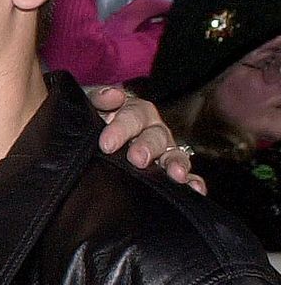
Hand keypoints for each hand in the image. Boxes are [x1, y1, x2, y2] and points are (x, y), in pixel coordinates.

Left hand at [87, 85, 205, 193]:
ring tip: (176, 174)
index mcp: (134, 112)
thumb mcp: (88, 103)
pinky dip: (192, 181)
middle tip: (136, 159)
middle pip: (155, 136)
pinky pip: (185, 176)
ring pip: (174, 155)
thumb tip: (113, 95)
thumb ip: (96, 97)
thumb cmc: (92, 117)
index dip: (121, 128)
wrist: (88, 137)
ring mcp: (163, 151)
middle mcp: (152, 130)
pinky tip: (196, 189)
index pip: (133, 115)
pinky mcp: (168, 171)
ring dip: (176, 163)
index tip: (106, 144)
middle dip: (147, 147)